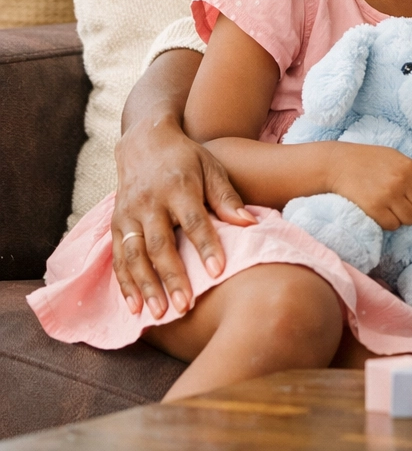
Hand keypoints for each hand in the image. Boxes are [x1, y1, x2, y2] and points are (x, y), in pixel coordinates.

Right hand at [112, 117, 255, 318]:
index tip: (218, 271)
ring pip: (134, 255)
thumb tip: (250, 224)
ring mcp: (128, 215)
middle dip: (172, 277)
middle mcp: (149, 203)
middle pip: (160, 244)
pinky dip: (125, 283)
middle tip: (185, 306)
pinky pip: (118, 258)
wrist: (145, 142)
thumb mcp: (212, 168)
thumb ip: (227, 197)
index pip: (193, 221)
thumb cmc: (187, 159)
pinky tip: (135, 307)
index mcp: (178, 187)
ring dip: (146, 286)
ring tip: (159, 314)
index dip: (205, 246)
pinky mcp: (115, 225)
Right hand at [325, 144, 411, 229]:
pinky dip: (389, 223)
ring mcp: (389, 195)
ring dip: (403, 218)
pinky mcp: (374, 208)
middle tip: (403, 205)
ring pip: (411, 219)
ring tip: (391, 209)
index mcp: (410, 166)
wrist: (337, 164)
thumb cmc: (368, 160)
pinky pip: (393, 225)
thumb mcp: (396, 158)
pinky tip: (381, 213)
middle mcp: (402, 180)